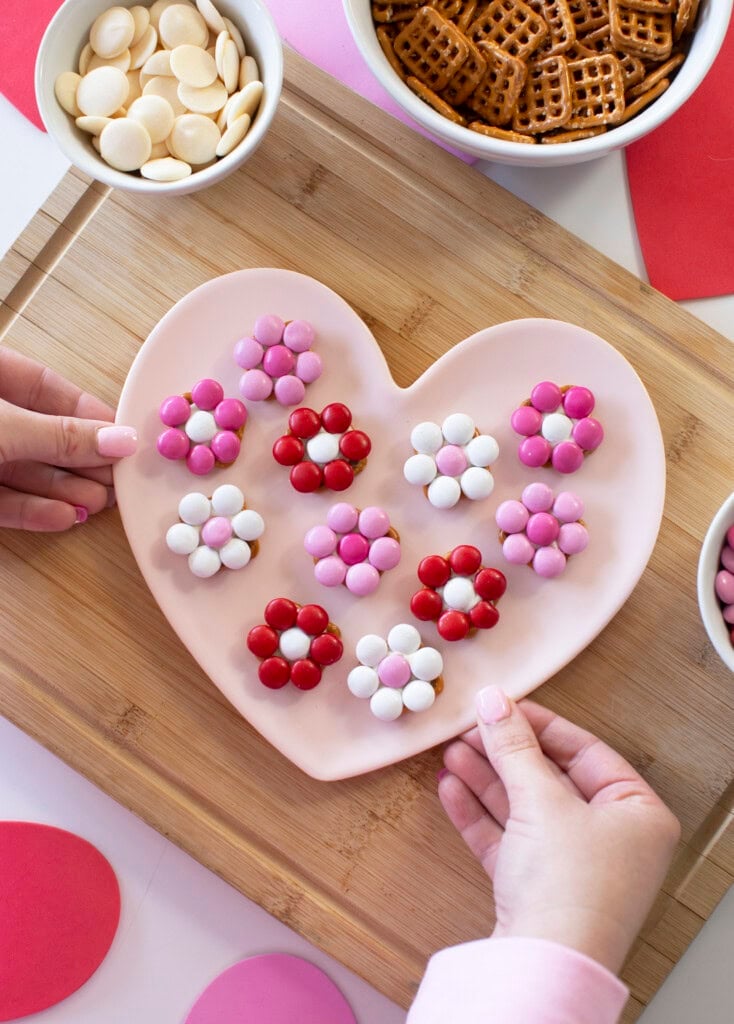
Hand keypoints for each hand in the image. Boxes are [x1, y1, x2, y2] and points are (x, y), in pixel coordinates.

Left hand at [0, 348, 136, 530]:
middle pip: (39, 433)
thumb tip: (121, 440)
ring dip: (63, 489)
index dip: (86, 411)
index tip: (123, 436)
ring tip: (98, 503)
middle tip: (118, 479)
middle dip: (81, 459)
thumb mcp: (3, 427)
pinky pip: (1, 500)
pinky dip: (32, 510)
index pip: (43, 386)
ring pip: (23, 470)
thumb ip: (60, 435)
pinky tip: (63, 517)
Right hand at [438, 686, 679, 974]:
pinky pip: (508, 838)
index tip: (502, 706)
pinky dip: (480, 814)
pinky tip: (451, 788)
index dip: (540, 725)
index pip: (586, 751)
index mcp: (636, 813)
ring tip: (450, 752)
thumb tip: (494, 699)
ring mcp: (574, 866)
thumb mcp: (541, 799)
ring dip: (485, 779)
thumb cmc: (568, 882)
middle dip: (504, 754)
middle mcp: (612, 839)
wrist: (544, 964)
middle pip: (550, 779)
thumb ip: (514, 746)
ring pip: (524, 808)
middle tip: (469, 728)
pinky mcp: (539, 888)